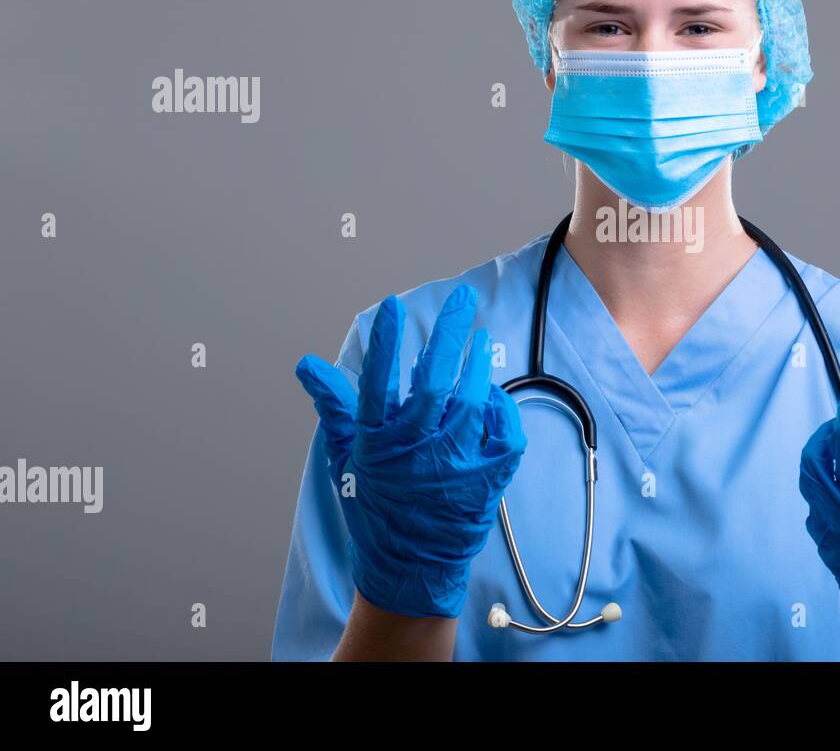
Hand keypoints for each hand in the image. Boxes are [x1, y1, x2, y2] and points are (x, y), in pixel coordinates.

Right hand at [295, 286, 525, 617]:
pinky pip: (503, 433)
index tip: (392, 307)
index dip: (384, 344)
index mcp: (377, 444)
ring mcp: (454, 467)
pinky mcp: (486, 480)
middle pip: (433, 383)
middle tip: (463, 300)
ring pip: (472, 403)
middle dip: (448, 335)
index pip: (376, 385)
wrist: (409, 569)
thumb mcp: (347, 459)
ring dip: (478, 367)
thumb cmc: (376, 507)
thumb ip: (335, 406)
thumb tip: (307, 363)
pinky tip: (493, 396)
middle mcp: (415, 453)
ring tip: (480, 342)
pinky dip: (500, 410)